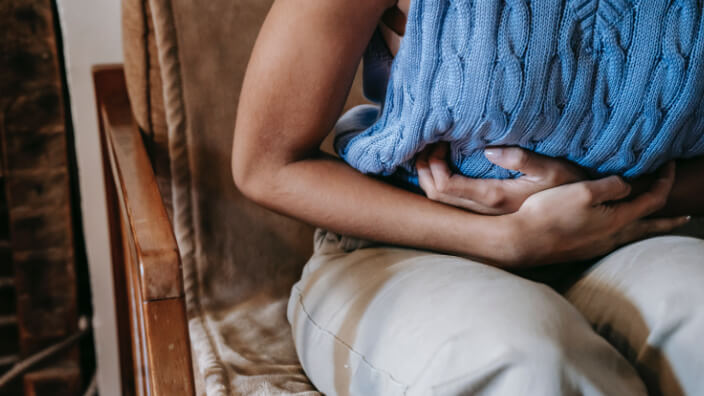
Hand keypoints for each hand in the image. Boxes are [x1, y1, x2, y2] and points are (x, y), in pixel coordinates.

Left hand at [416, 143, 584, 214]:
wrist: (581, 216)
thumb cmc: (570, 187)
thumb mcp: (554, 169)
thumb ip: (523, 159)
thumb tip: (489, 151)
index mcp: (495, 198)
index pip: (445, 187)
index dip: (433, 165)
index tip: (439, 141)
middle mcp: (484, 212)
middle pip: (435, 196)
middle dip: (424, 169)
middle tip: (427, 143)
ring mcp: (484, 215)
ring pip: (440, 202)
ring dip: (429, 177)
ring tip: (431, 152)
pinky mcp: (487, 214)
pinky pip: (451, 203)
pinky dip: (439, 184)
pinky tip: (443, 167)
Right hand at [508, 162, 689, 265]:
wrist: (522, 241)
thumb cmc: (550, 213)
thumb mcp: (583, 190)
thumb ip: (611, 185)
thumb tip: (626, 185)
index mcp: (617, 220)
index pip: (653, 200)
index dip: (665, 181)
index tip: (669, 165)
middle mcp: (612, 237)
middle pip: (650, 227)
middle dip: (668, 220)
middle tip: (686, 218)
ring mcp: (597, 246)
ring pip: (632, 235)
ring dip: (647, 227)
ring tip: (654, 224)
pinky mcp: (582, 249)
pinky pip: (614, 239)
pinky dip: (626, 232)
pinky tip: (616, 230)